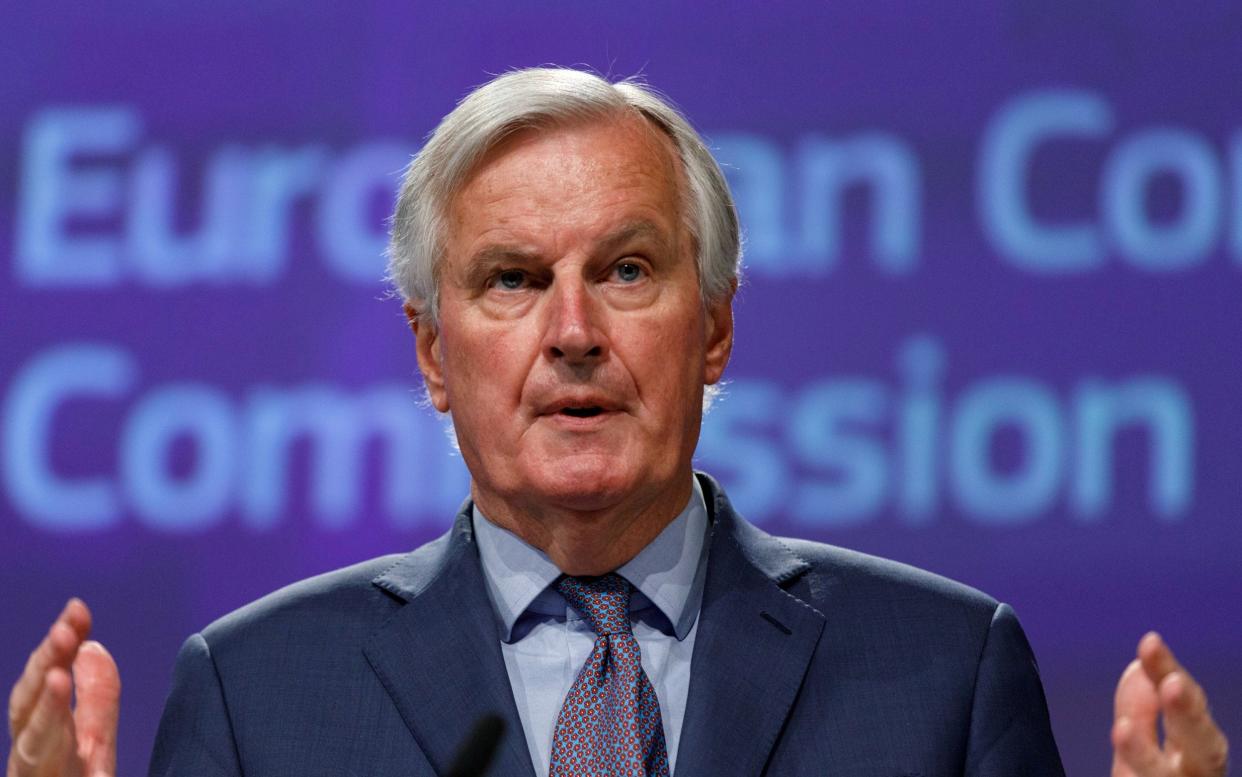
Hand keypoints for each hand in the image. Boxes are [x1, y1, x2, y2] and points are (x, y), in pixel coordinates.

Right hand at [6, 599, 119, 776]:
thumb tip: (92, 645)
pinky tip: (65, 747)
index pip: (44, 684)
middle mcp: (31, 763)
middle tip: (65, 631)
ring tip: (53, 679)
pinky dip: (51, 759)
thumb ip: (95, 699)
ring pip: (29, 751)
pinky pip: (45, 776)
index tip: (78, 609)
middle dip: (42, 669)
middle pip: (27, 711)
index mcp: (45, 741)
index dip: (56, 648)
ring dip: (41, 715)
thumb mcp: (93, 744)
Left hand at [1112, 632, 1228, 776]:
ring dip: (1145, 756)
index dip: (1167, 673)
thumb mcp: (1140, 749)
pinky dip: (1134, 774)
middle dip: (1188, 714)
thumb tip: (1137, 667)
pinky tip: (1119, 763)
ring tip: (1121, 730)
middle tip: (1174, 684)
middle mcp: (1197, 773)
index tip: (1149, 641)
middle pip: (1203, 744)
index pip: (1184, 702)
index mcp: (1192, 752)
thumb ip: (1140, 713)